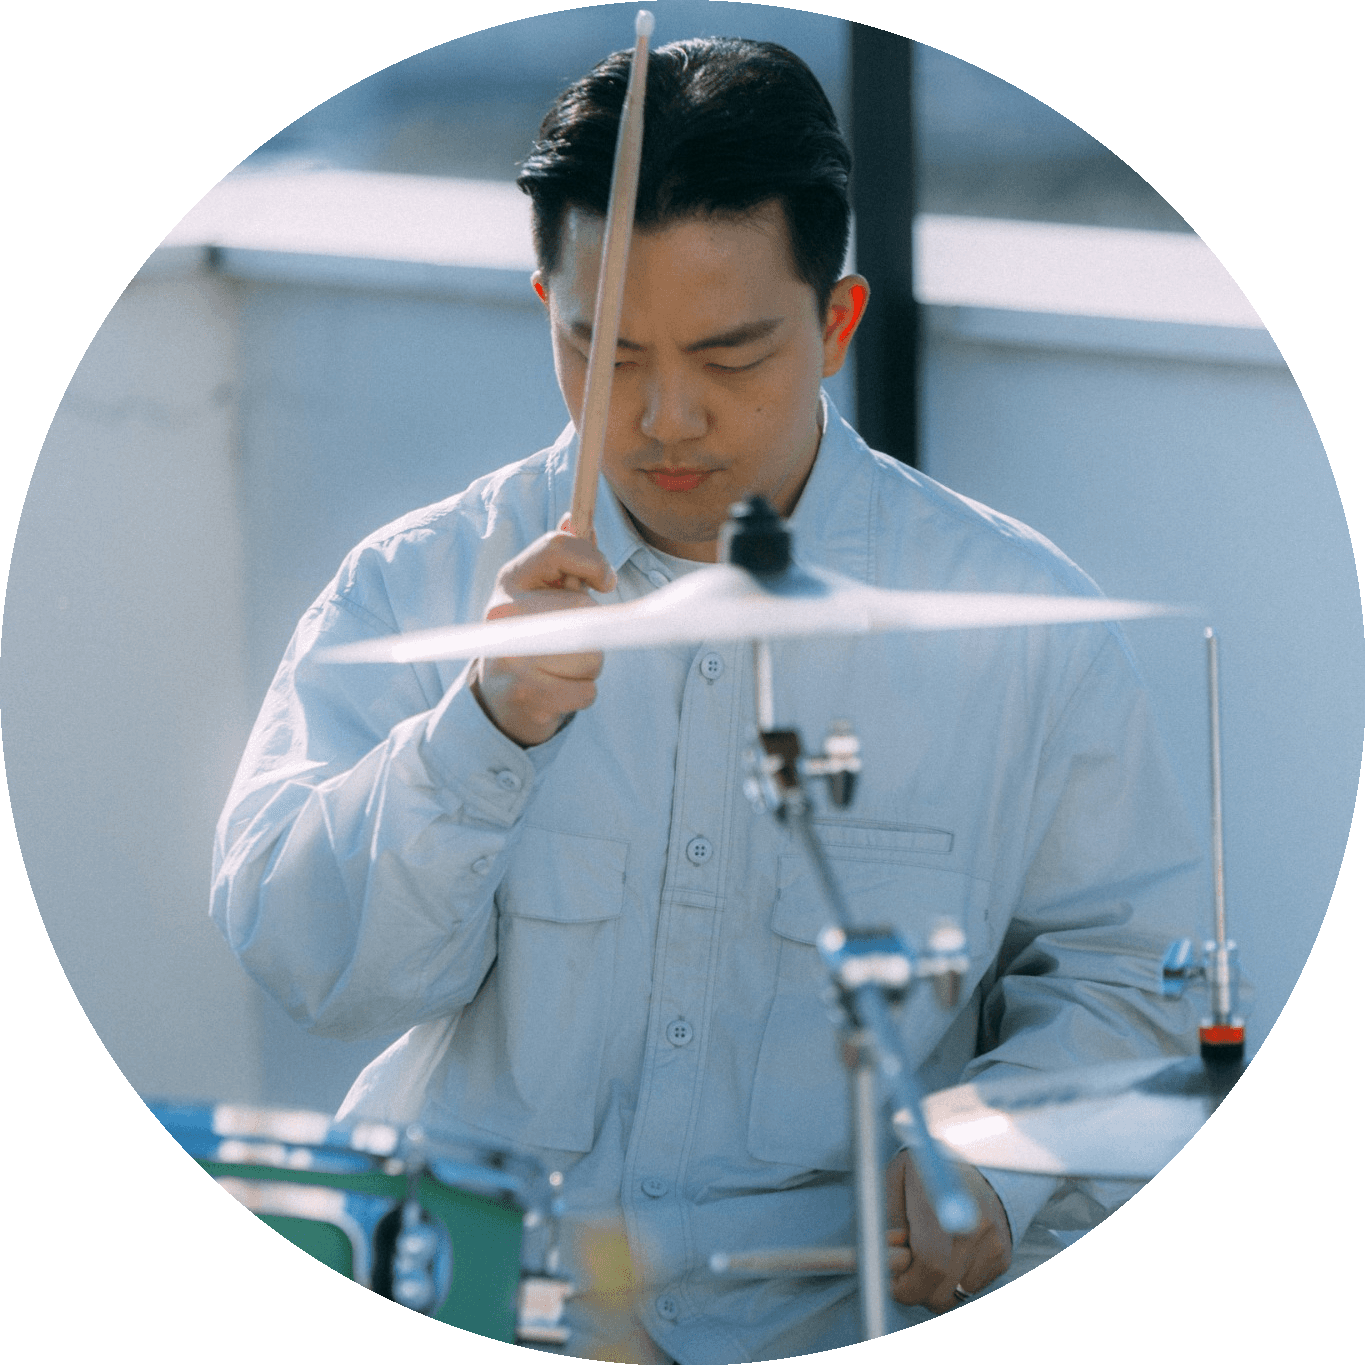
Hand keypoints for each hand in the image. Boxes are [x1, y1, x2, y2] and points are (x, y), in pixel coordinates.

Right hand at [470, 523, 615, 746]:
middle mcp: (503, 614)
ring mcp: (510, 657)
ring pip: (590, 655)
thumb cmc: (533, 634)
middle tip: (573, 639)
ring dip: (590, 665)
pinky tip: (559, 689)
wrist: (499, 696)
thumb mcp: (540, 591)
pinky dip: (583, 692)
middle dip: (593, 628)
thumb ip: (565, 558)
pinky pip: (587, 690)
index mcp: (511, 579)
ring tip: (563, 666)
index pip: (558, 548)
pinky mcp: (525, 695)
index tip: (606, 582)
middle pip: (583, 608)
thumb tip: (576, 520)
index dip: (594, 560)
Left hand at [883, 1150, 1010, 1312]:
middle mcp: (974, 1225)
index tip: (891, 1279)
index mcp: (943, 1202)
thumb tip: (891, 1256)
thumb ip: (887, 1219)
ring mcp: (993, 1243)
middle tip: (904, 1269)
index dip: (906, 1284)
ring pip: (956, 1296)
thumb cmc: (923, 1171)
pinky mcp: (1002, 1256)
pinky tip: (949, 1252)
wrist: (974, 1155)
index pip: (930, 1264)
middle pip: (940, 1293)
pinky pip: (972, 1288)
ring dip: (936, 1287)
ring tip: (927, 1252)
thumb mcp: (895, 1179)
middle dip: (916, 1290)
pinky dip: (955, 1280)